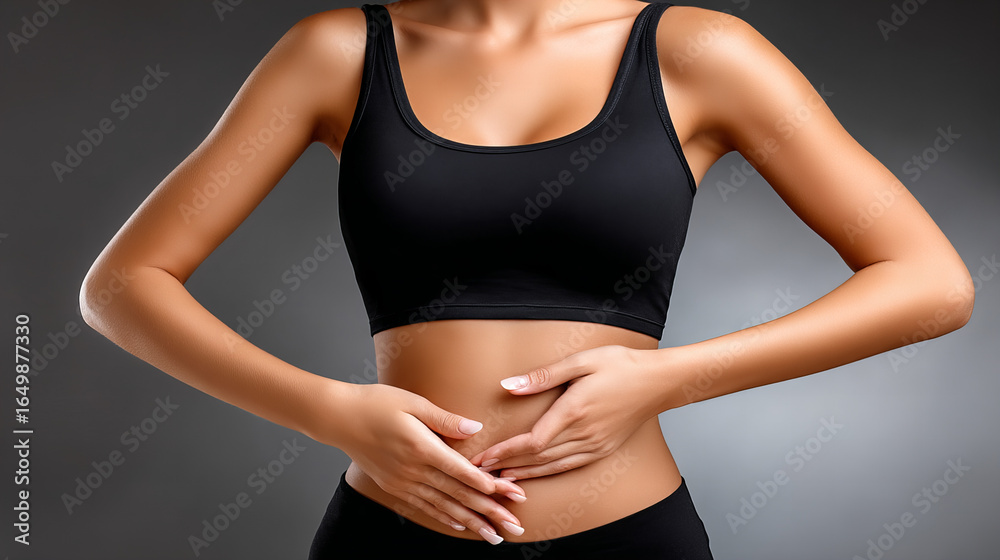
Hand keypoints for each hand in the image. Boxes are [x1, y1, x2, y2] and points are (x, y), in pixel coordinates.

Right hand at [311, 382, 526, 543]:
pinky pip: (425, 507)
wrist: (338, 419)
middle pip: (459, 495)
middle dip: (489, 511)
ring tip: (494, 536)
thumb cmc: (376, 403)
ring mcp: (403, 482)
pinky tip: (461, 526)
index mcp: (422, 448)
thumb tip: (476, 428)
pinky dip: (445, 518)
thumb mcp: (412, 402)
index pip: (463, 472)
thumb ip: (445, 419)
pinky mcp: (395, 486)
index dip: (490, 485)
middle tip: (514, 525)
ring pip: (444, 507)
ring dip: (471, 522)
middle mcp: (414, 470)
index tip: (512, 493)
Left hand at [471, 344, 661, 479]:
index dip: (505, 451)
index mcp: (575, 411)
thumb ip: (544, 376)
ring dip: (524, 473)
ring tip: (499, 478)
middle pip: (538, 458)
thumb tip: (509, 385)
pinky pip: (569, 466)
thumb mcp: (581, 361)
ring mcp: (595, 445)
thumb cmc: (621, 365)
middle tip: (480, 471)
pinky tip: (533, 475)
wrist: (658, 382)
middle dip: (507, 465)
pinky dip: (547, 473)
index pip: (532, 441)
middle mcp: (584, 433)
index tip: (484, 456)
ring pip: (552, 466)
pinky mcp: (602, 450)